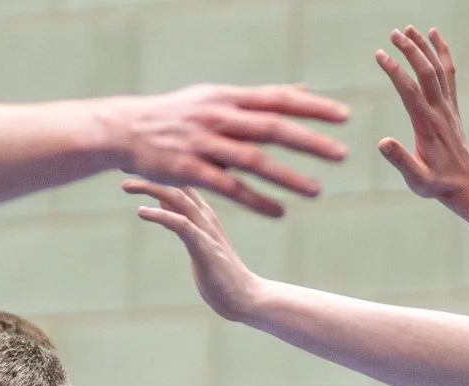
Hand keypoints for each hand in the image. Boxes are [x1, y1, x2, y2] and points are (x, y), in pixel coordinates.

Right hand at [114, 85, 349, 217]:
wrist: (125, 129)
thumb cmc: (176, 113)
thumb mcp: (217, 96)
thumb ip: (260, 98)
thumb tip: (302, 90)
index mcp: (228, 97)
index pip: (278, 99)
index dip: (312, 107)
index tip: (344, 117)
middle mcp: (218, 117)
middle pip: (271, 128)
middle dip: (308, 142)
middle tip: (342, 154)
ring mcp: (203, 144)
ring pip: (253, 161)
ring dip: (287, 177)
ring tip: (317, 191)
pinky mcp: (189, 171)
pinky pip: (228, 188)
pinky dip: (255, 200)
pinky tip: (279, 213)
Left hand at [126, 180, 265, 320]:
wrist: (243, 296)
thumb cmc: (219, 273)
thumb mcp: (198, 241)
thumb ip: (184, 221)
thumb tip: (165, 205)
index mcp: (205, 213)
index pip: (182, 182)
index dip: (160, 171)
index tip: (134, 165)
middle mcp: (207, 215)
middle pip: (178, 184)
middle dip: (151, 174)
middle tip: (123, 167)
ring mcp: (206, 230)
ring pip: (178, 198)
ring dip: (151, 189)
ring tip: (126, 185)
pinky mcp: (204, 246)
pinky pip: (180, 224)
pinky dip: (160, 214)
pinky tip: (141, 211)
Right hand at [375, 27, 468, 203]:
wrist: (465, 183)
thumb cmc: (436, 184)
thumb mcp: (416, 179)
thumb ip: (400, 161)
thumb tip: (382, 142)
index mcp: (426, 126)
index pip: (409, 91)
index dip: (394, 70)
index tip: (380, 54)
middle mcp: (439, 111)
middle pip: (426, 72)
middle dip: (411, 50)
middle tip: (393, 33)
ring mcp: (448, 107)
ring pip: (438, 69)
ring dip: (425, 47)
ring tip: (410, 29)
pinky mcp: (452, 106)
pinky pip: (449, 74)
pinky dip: (443, 53)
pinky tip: (435, 37)